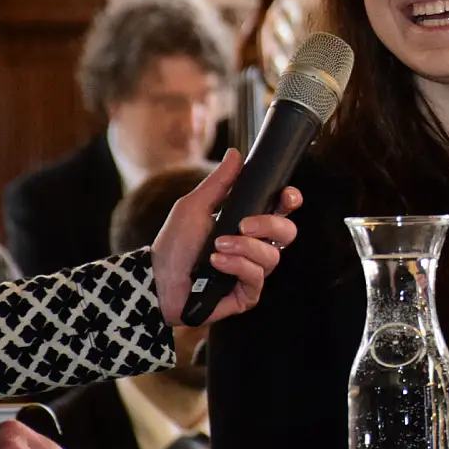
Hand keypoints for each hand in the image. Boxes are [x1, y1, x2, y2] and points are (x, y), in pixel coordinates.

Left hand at [150, 148, 300, 324]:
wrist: (158, 278)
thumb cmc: (175, 243)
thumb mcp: (195, 206)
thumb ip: (219, 182)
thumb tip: (235, 154)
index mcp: (246, 222)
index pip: (281, 210)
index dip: (290, 201)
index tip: (286, 196)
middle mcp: (254, 246)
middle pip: (287, 232)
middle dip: (269, 225)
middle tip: (243, 225)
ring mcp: (252, 271)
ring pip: (271, 256)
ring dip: (243, 248)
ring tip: (217, 247)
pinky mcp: (246, 294)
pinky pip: (256, 278)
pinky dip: (236, 266)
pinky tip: (216, 263)